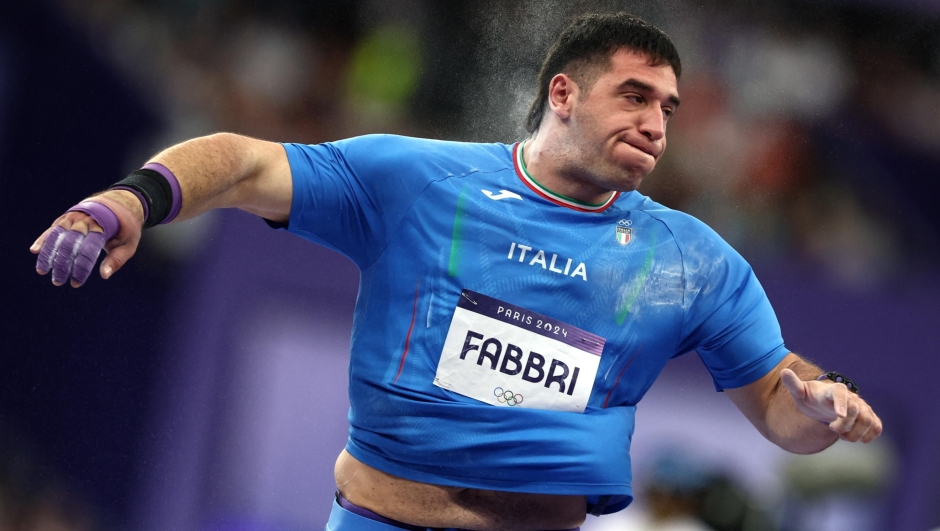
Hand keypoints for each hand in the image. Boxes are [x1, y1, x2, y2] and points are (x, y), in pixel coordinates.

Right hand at [30, 191, 144, 286]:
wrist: (122, 200)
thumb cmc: (126, 226)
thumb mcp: (129, 243)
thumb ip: (117, 259)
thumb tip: (104, 275)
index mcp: (102, 227)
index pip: (88, 250)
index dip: (81, 268)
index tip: (76, 283)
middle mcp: (85, 220)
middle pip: (69, 244)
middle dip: (62, 265)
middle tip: (58, 282)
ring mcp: (74, 216)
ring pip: (57, 236)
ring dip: (48, 254)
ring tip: (42, 271)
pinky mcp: (67, 216)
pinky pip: (54, 228)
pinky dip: (44, 239)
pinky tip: (35, 251)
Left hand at [780, 368, 882, 442]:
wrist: (823, 402)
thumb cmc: (810, 397)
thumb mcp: (799, 392)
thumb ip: (793, 384)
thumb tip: (784, 372)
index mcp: (833, 390)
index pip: (841, 394)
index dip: (842, 404)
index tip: (838, 416)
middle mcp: (851, 397)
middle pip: (857, 411)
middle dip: (845, 425)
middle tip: (833, 429)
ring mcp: (861, 407)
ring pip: (869, 421)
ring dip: (856, 434)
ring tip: (843, 435)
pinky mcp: (868, 417)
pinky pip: (877, 427)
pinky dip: (869, 436)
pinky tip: (856, 438)